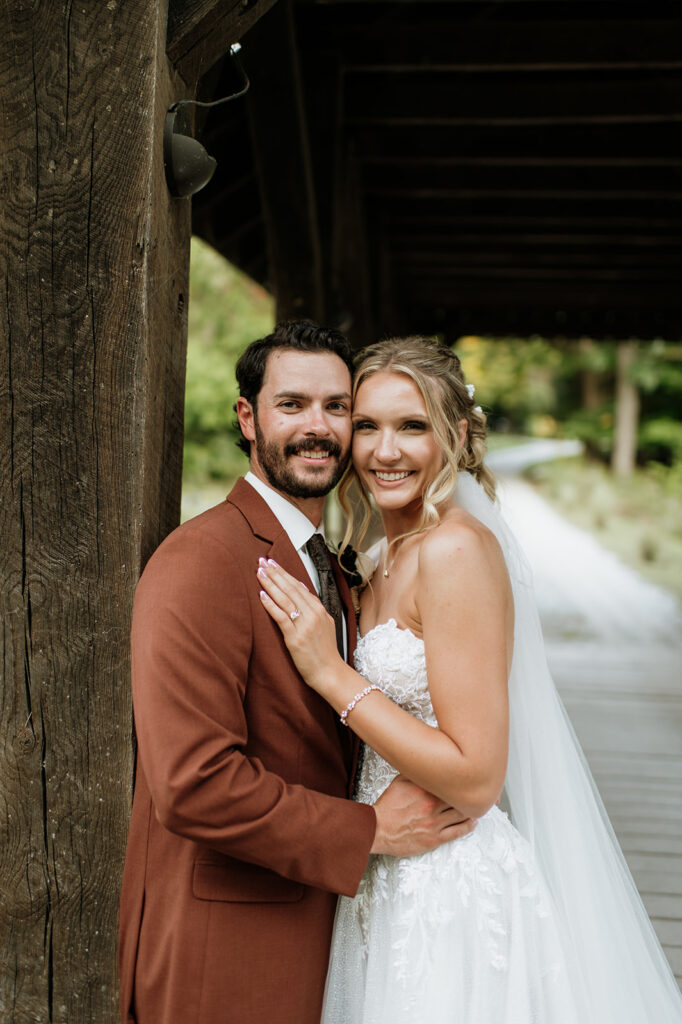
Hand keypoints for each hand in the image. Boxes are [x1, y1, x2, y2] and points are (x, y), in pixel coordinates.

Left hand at [257, 558, 339, 691]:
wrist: (329, 672)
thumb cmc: (325, 651)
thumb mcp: (326, 624)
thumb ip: (314, 607)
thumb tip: (301, 588)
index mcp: (320, 610)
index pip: (299, 586)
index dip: (284, 573)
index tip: (273, 563)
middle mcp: (313, 614)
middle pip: (291, 588)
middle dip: (275, 573)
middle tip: (262, 561)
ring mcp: (305, 626)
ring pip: (285, 599)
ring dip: (271, 584)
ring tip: (259, 573)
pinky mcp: (295, 638)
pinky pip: (281, 617)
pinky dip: (270, 604)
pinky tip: (261, 595)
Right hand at [371, 775, 475, 856]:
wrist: (378, 829)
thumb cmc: (387, 807)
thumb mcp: (400, 781)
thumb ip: (417, 773)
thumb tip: (428, 764)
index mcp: (425, 790)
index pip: (452, 781)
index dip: (463, 778)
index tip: (470, 776)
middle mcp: (432, 805)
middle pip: (460, 798)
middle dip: (470, 793)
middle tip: (479, 790)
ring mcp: (435, 823)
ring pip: (462, 814)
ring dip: (472, 809)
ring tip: (477, 805)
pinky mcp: (434, 838)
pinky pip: (457, 832)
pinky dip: (468, 826)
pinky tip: (473, 822)